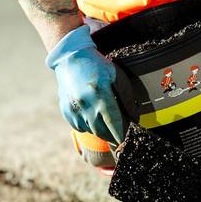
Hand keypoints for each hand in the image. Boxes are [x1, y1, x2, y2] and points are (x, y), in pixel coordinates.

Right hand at [46, 25, 124, 144]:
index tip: (126, 143)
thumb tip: (135, 118)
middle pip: (103, 132)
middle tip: (119, 136)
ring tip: (105, 121)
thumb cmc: (98, 66)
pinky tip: (92, 115)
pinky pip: (80, 127)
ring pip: (91, 131)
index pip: (114, 123)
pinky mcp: (66, 111)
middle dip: (112, 136)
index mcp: (100, 94)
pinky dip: (88, 126)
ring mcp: (74, 109)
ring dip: (101, 130)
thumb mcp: (117, 76)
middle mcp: (85, 104)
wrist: (70, 58)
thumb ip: (127, 97)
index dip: (122, 136)